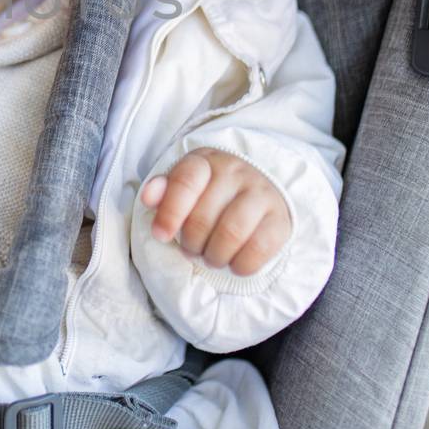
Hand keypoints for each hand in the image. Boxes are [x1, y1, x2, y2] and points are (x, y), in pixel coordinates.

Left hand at [140, 148, 291, 275]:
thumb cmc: (211, 195)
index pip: (185, 182)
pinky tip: (234, 263)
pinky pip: (258, 250)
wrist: (259, 194)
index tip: (161, 235)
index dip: (170, 212)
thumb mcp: (183, 188)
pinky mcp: (280, 220)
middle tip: (193, 248)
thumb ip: (163, 192)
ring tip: (211, 257)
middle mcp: (236, 172)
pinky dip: (240, 265)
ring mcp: (261, 194)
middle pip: (203, 217)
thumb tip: (149, 197)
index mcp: (205, 162)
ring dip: (214, 257)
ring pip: (231, 234)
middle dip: (191, 243)